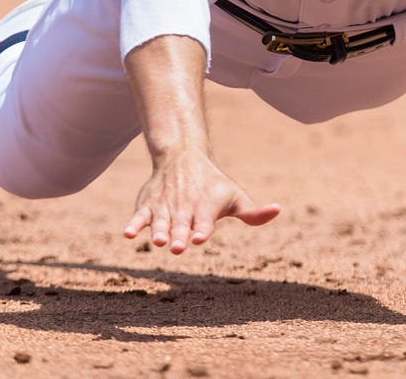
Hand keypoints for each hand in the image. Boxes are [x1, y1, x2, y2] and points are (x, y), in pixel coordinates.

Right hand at [122, 148, 280, 253]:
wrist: (183, 157)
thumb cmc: (214, 185)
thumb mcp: (235, 196)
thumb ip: (252, 212)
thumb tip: (277, 210)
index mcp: (206, 207)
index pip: (205, 221)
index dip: (202, 229)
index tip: (199, 238)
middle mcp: (185, 207)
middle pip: (182, 225)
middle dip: (180, 236)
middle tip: (178, 247)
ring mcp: (165, 207)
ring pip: (161, 222)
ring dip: (158, 232)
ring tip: (158, 242)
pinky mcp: (148, 206)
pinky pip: (139, 216)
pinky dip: (134, 224)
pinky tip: (128, 235)